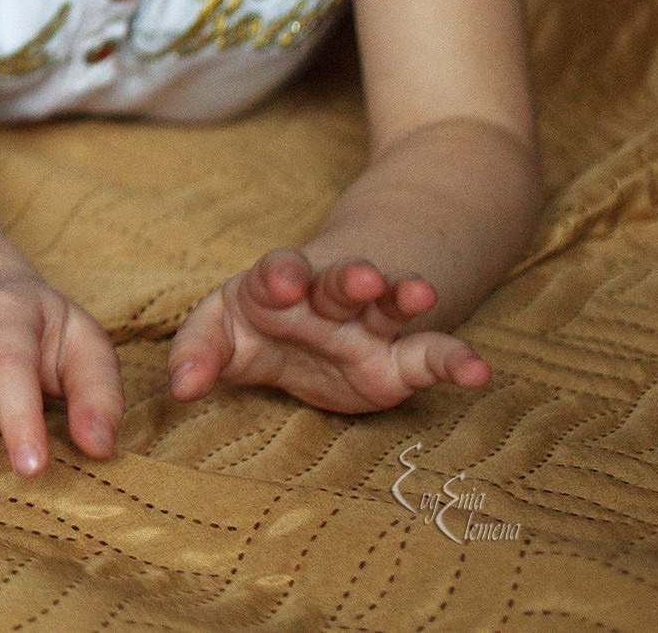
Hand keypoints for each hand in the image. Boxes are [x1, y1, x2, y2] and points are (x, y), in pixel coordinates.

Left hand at [168, 248, 492, 413]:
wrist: (304, 328)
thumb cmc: (252, 327)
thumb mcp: (218, 334)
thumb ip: (196, 354)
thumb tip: (179, 388)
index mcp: (274, 284)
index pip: (277, 270)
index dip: (281, 274)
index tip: (282, 282)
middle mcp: (326, 299)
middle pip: (341, 281)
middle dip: (350, 278)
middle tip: (362, 277)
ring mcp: (367, 327)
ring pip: (389, 305)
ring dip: (404, 297)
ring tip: (421, 294)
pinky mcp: (398, 363)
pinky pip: (430, 357)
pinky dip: (455, 361)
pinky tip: (478, 371)